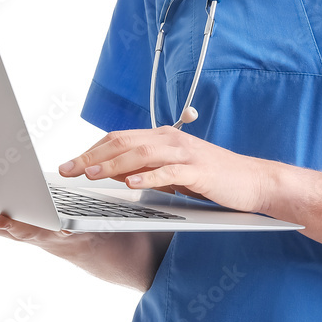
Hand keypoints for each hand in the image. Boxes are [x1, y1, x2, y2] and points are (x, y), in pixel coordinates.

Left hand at [57, 126, 274, 214]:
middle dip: (93, 156)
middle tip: (69, 170)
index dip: (91, 150)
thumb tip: (113, 170)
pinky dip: (148, 177)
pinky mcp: (199, 170)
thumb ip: (145, 167)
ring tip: (93, 175)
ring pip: (142, 154)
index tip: (69, 164)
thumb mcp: (173, 170)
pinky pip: (169, 172)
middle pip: (123, 142)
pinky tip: (131, 184)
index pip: (119, 138)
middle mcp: (171, 139)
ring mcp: (185, 153)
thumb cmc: (211, 176)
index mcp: (162, 137)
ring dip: (114, 164)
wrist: (252, 180)